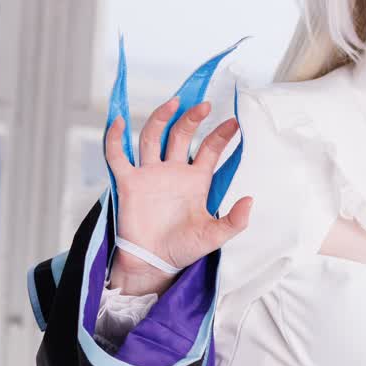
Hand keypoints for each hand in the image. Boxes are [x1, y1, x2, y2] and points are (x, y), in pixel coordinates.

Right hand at [103, 97, 253, 292]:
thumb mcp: (214, 236)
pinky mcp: (128, 182)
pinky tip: (118, 122)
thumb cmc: (183, 248)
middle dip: (192, 119)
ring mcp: (149, 174)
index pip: (209, 150)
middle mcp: (172, 171)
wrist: (154, 263)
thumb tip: (250, 200)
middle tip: (204, 105)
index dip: (221, 136)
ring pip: (151, 137)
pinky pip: (117, 156)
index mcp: (195, 181)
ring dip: (161, 118)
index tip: (235, 122)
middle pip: (181, 135)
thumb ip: (234, 221)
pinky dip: (114, 138)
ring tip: (174, 103)